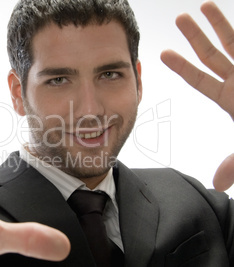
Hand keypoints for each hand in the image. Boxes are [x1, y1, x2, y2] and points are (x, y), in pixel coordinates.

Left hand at [161, 1, 233, 190]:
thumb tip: (216, 184)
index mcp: (232, 98)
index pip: (201, 80)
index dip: (183, 67)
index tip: (163, 54)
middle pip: (213, 55)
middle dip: (196, 37)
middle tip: (180, 20)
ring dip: (219, 23)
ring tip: (202, 6)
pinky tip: (228, 8)